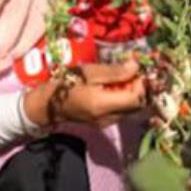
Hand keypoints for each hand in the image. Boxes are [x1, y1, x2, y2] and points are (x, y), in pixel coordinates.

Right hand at [23, 60, 145, 128]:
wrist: (49, 105)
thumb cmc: (66, 83)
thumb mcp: (89, 72)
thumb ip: (114, 71)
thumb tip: (136, 66)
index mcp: (102, 104)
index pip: (135, 99)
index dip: (141, 84)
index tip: (136, 70)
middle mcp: (108, 118)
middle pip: (136, 106)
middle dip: (138, 89)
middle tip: (131, 72)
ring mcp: (106, 123)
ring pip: (131, 110)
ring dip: (132, 94)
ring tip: (122, 79)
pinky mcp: (104, 123)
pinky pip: (122, 112)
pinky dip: (123, 100)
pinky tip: (114, 88)